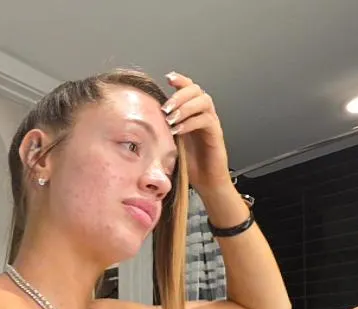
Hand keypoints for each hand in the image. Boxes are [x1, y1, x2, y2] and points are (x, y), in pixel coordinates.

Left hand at [162, 71, 232, 193]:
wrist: (206, 181)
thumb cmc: (188, 162)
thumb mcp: (170, 140)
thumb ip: (163, 127)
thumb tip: (141, 117)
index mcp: (192, 112)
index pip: (189, 88)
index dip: (180, 80)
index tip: (167, 78)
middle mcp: (203, 113)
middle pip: (196, 90)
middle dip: (179, 95)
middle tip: (165, 108)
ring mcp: (211, 123)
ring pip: (204, 101)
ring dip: (185, 106)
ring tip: (170, 118)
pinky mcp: (216, 134)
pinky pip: (206, 120)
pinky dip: (190, 122)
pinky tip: (178, 130)